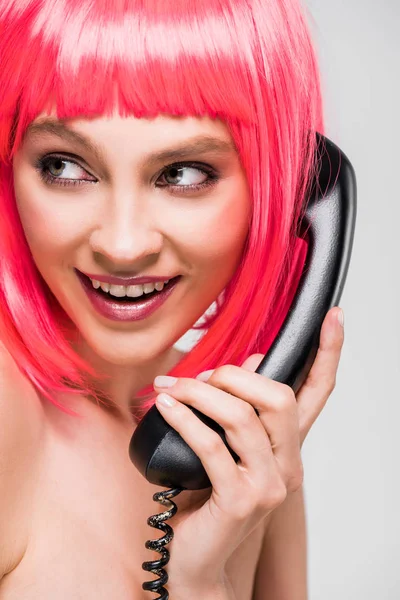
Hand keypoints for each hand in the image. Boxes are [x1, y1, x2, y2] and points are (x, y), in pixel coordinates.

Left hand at [152, 307, 343, 593]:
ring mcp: (267, 484)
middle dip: (234, 375)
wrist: (195, 559)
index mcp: (287, 447)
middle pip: (279, 398)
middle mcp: (287, 465)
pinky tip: (164, 408)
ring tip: (169, 389)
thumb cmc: (206, 498)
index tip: (334, 316)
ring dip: (199, 394)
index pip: (318, 393)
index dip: (328, 353)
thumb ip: (240, 410)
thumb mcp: (227, 448)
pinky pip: (212, 445)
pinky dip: (184, 419)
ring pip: (241, 417)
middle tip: (199, 378)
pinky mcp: (240, 500)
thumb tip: (250, 362)